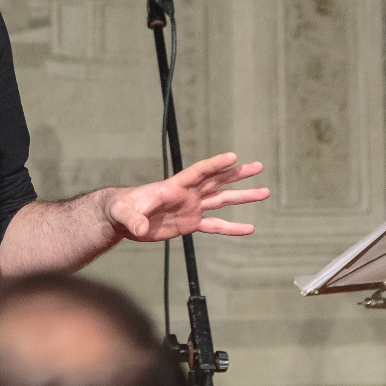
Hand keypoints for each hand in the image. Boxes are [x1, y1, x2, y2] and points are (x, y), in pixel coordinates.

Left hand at [105, 153, 267, 242]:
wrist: (122, 218)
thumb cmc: (122, 209)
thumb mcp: (125, 213)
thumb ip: (134, 219)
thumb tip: (140, 229)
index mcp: (173, 186)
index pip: (198, 172)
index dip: (215, 164)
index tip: (234, 157)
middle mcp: (187, 194)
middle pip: (217, 180)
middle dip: (238, 174)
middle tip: (259, 166)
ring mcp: (191, 208)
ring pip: (222, 200)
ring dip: (242, 196)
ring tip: (264, 192)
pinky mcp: (189, 224)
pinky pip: (216, 225)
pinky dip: (232, 228)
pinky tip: (249, 228)